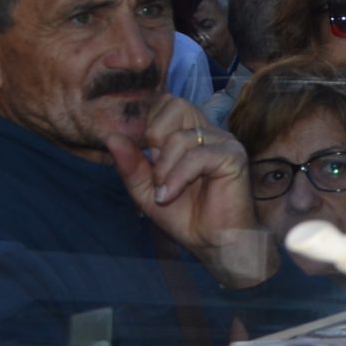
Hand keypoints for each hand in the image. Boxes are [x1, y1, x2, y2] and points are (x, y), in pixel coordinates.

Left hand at [108, 96, 274, 288]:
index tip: (146, 158)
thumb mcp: (146, 190)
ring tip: (164, 193)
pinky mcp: (233, 156)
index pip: (166, 103)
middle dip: (154, 137)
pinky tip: (170, 195)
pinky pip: (197, 156)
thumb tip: (112, 137)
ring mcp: (223, 142)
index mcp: (190, 134)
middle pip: (175, 104)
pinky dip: (177, 178)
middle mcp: (208, 131)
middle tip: (156, 168)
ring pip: (180, 136)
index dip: (149, 124)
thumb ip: (131, 164)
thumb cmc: (185, 216)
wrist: (212, 243)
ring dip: (163, 169)